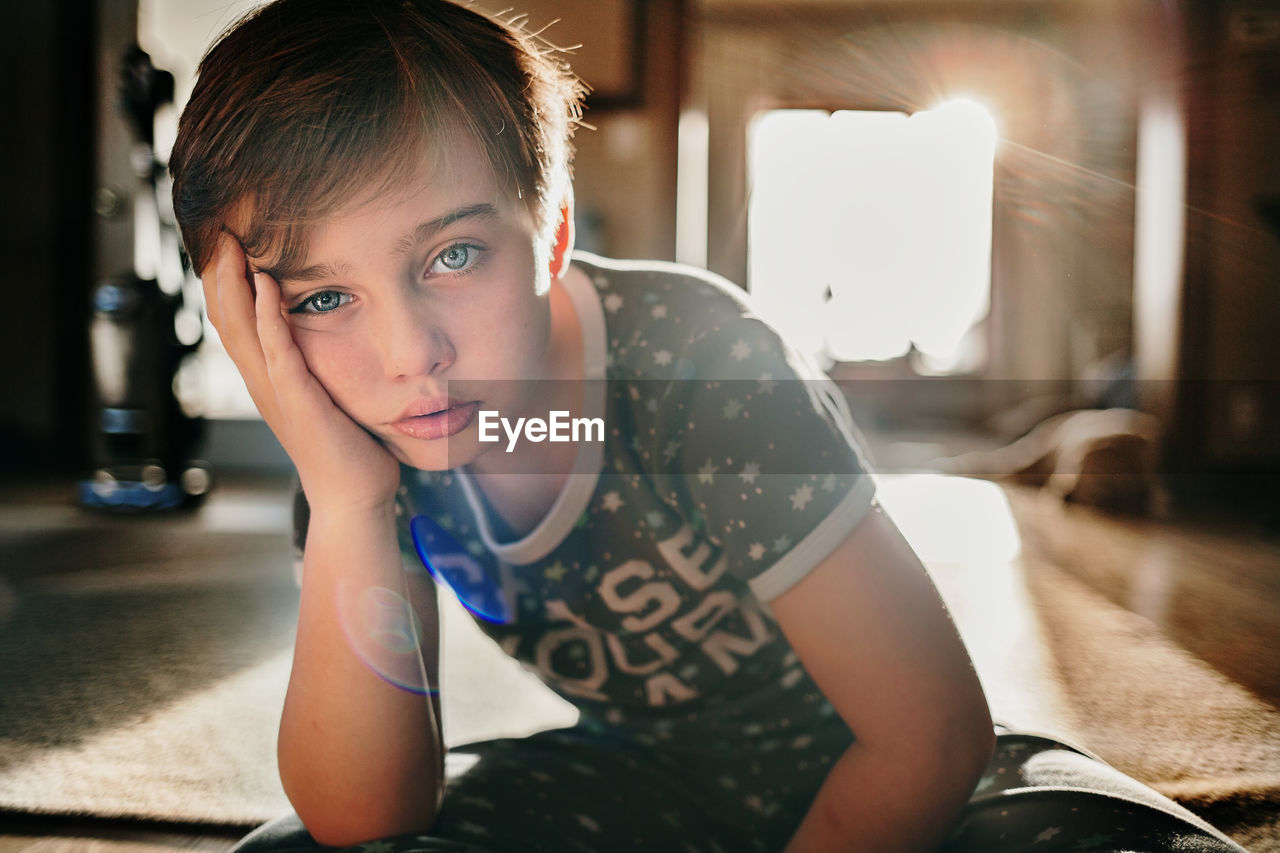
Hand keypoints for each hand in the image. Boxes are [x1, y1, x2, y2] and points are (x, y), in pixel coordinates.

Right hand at [203, 234, 400, 514]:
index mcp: (269, 380)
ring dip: (234, 284)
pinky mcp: (298, 402)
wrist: (354, 498)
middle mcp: (263, 383)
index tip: (227, 240)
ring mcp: (276, 393)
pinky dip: (270, 317)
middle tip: (216, 226)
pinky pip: (278, 352)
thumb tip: (333, 337)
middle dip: (220, 271)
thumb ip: (319, 368)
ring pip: (241, 330)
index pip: (236, 321)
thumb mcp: (326, 397)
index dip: (226, 281)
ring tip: (229, 242)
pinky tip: (269, 285)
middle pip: (226, 318)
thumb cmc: (349, 450)